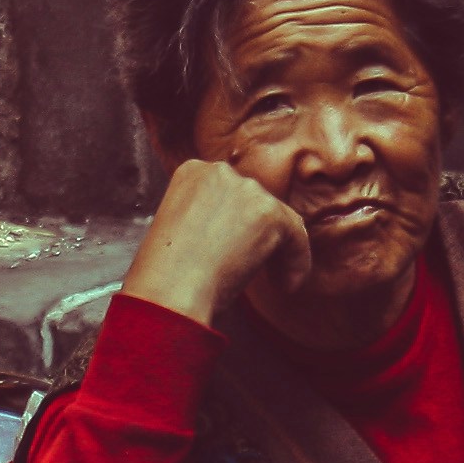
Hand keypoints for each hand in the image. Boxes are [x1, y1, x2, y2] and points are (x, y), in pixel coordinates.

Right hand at [120, 158, 309, 328]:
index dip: (237, 225)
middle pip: (255, 202)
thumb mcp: (178, 233)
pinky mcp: (268, 212)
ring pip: (278, 219)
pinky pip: (297, 236)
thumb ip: (205, 221)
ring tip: (273, 282)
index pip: (230, 194)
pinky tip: (286, 286)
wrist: (169, 291)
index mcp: (192, 173)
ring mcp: (245, 188)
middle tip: (254, 270)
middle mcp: (219, 172)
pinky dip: (297, 262)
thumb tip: (237, 236)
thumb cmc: (166, 277)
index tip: (234, 254)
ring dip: (278, 251)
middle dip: (259, 236)